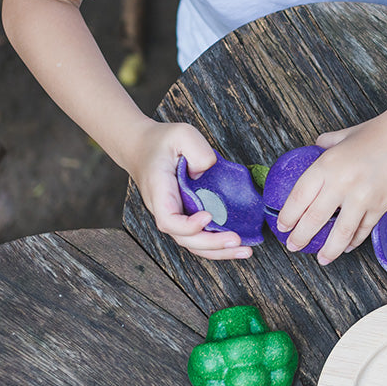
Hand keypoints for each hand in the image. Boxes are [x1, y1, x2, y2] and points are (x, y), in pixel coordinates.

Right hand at [127, 120, 253, 260]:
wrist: (142, 147)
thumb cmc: (162, 141)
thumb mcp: (181, 134)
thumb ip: (198, 149)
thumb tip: (208, 170)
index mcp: (160, 191)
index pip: (168, 220)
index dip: (187, 225)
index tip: (207, 216)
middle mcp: (164, 208)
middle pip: (184, 239)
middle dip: (211, 244)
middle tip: (237, 241)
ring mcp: (174, 214)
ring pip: (192, 242)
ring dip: (217, 250)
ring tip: (244, 251)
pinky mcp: (184, 214)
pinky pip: (198, 235)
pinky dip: (215, 244)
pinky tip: (236, 245)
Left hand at [276, 113, 386, 264]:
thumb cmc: (379, 132)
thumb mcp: (345, 135)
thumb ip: (326, 144)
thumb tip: (314, 149)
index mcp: (327, 164)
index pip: (298, 197)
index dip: (288, 216)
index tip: (283, 226)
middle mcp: (342, 183)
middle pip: (314, 219)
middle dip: (300, 237)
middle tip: (293, 246)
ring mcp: (362, 197)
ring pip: (340, 233)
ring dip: (328, 249)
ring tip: (321, 258)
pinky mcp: (381, 206)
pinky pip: (363, 230)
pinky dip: (354, 241)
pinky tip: (347, 246)